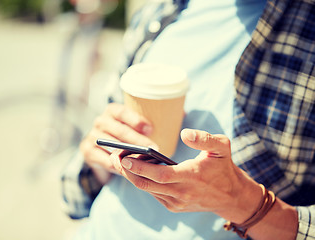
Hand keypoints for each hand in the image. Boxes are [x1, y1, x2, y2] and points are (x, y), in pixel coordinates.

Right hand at [80, 103, 157, 175]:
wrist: (101, 150)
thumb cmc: (123, 136)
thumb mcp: (131, 127)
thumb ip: (140, 130)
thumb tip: (156, 143)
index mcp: (112, 111)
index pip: (123, 112)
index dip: (136, 120)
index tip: (150, 129)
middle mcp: (100, 121)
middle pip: (121, 131)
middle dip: (138, 141)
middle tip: (153, 149)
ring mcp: (92, 136)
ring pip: (113, 146)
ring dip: (129, 154)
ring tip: (144, 161)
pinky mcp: (87, 151)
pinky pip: (105, 160)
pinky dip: (119, 166)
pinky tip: (130, 169)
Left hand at [111, 128, 262, 222]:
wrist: (231, 196)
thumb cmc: (224, 168)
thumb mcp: (222, 147)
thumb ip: (204, 138)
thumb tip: (184, 133)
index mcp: (192, 177)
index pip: (160, 175)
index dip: (140, 167)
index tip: (124, 157)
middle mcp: (182, 193)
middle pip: (146, 184)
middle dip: (127, 171)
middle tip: (114, 156)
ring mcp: (176, 202)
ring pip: (147, 189)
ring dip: (132, 176)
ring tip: (121, 159)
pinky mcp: (173, 206)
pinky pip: (153, 193)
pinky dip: (142, 181)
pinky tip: (137, 169)